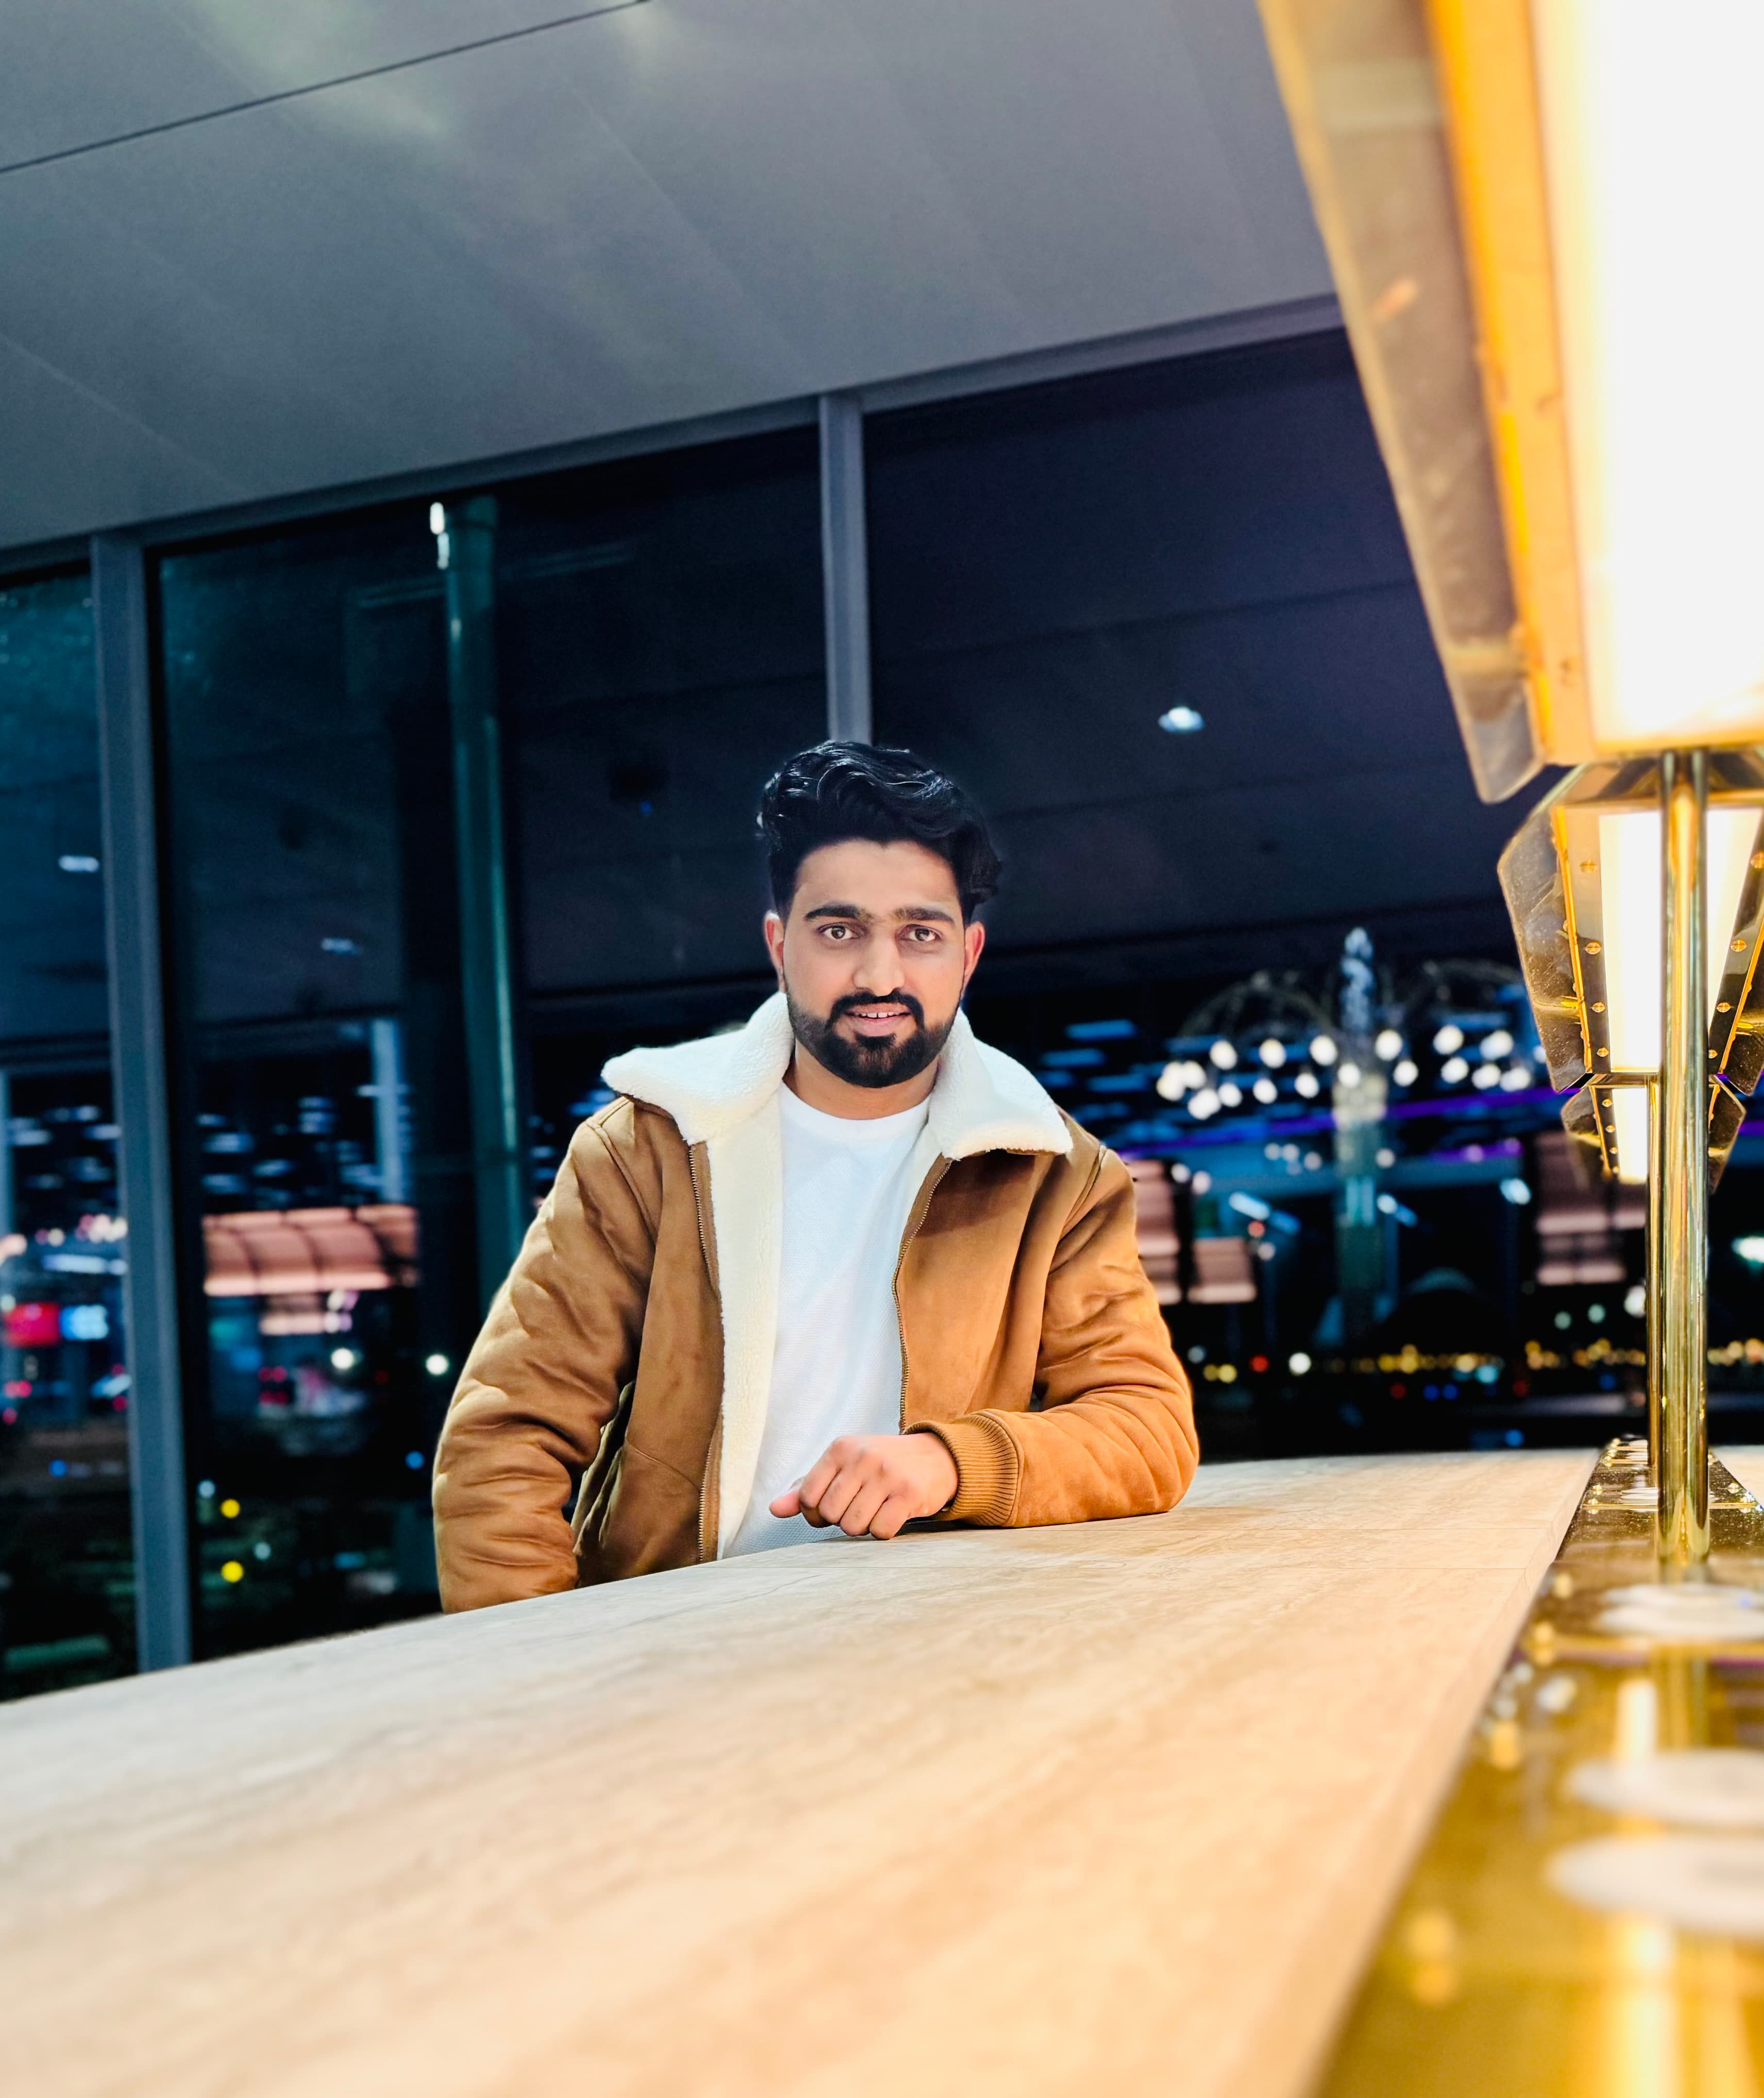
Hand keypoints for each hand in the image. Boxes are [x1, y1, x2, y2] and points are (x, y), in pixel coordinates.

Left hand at [769, 1432, 957, 1539]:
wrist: (937, 1457)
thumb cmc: (881, 1465)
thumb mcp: (843, 1466)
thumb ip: (807, 1486)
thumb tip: (774, 1509)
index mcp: (841, 1447)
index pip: (807, 1496)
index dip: (815, 1512)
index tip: (833, 1507)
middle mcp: (863, 1457)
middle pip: (829, 1514)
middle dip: (841, 1520)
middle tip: (859, 1508)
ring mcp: (887, 1474)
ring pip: (853, 1525)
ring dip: (862, 1527)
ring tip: (876, 1509)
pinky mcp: (909, 1493)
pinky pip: (880, 1531)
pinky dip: (883, 1531)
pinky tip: (892, 1514)